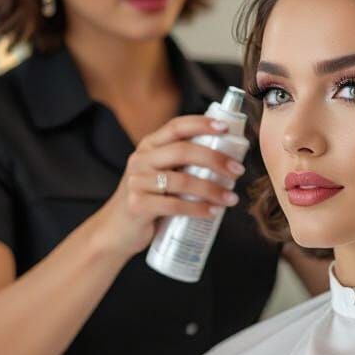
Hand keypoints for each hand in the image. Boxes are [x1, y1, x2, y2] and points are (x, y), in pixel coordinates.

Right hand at [91, 115, 245, 260]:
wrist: (117, 230)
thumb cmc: (148, 200)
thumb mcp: (160, 175)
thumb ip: (182, 164)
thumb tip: (227, 160)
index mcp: (149, 146)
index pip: (176, 126)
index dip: (202, 124)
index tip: (225, 128)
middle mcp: (141, 160)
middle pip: (183, 151)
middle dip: (215, 159)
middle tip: (237, 171)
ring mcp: (137, 182)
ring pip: (182, 180)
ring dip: (212, 189)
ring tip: (231, 198)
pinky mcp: (137, 205)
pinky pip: (174, 205)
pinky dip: (198, 209)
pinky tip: (213, 212)